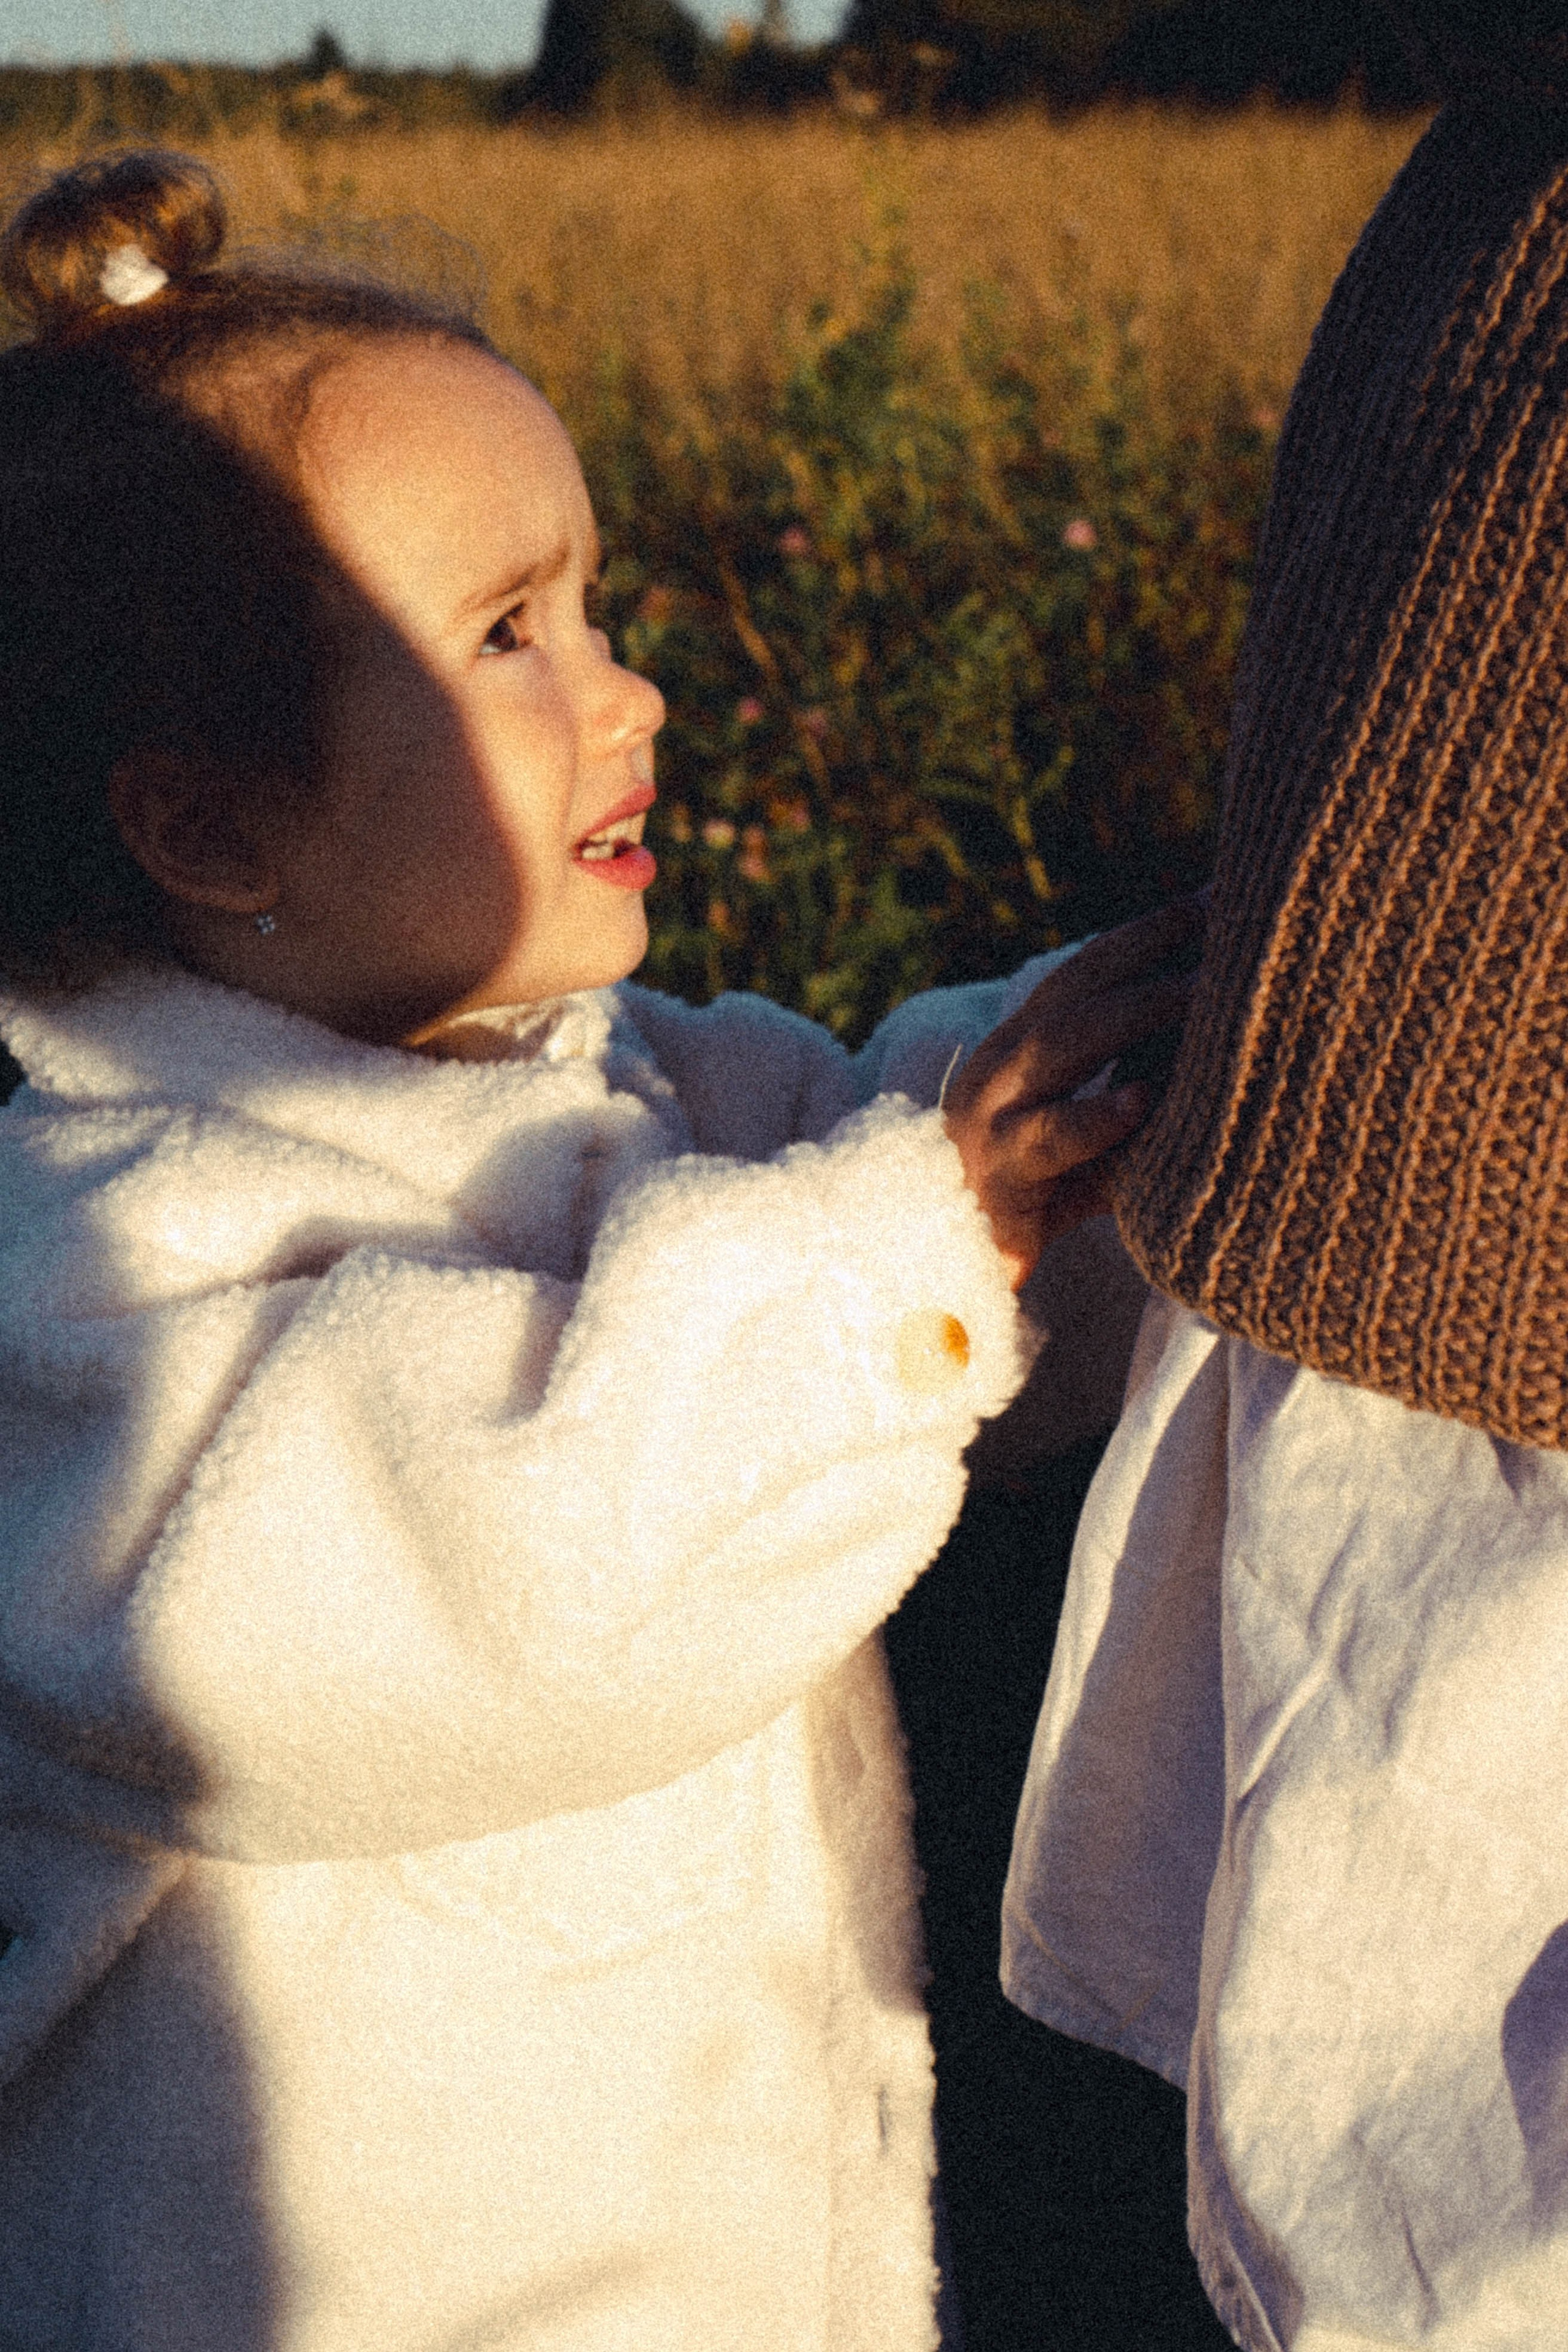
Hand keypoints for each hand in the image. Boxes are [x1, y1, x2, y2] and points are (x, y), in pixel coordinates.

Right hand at [942, 893, 1205, 1288]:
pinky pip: (1049, 1137)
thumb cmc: (1036, 1192)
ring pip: (1063, 1043)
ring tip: (1204, 991)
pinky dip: (1095, 1116)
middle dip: (1153, 946)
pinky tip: (1142, 1100)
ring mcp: (994, 1112)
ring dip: (1138, 1010)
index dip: (1153, 928)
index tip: (1219, 896)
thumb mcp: (1085, 1125)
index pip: (1092, 967)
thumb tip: (1229, 1044)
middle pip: (1081, 986)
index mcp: (1024, 1041)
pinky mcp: (998, 1171)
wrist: (947, 1265)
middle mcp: (1004, 1062)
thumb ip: (1135, 1083)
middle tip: (1226, 922)